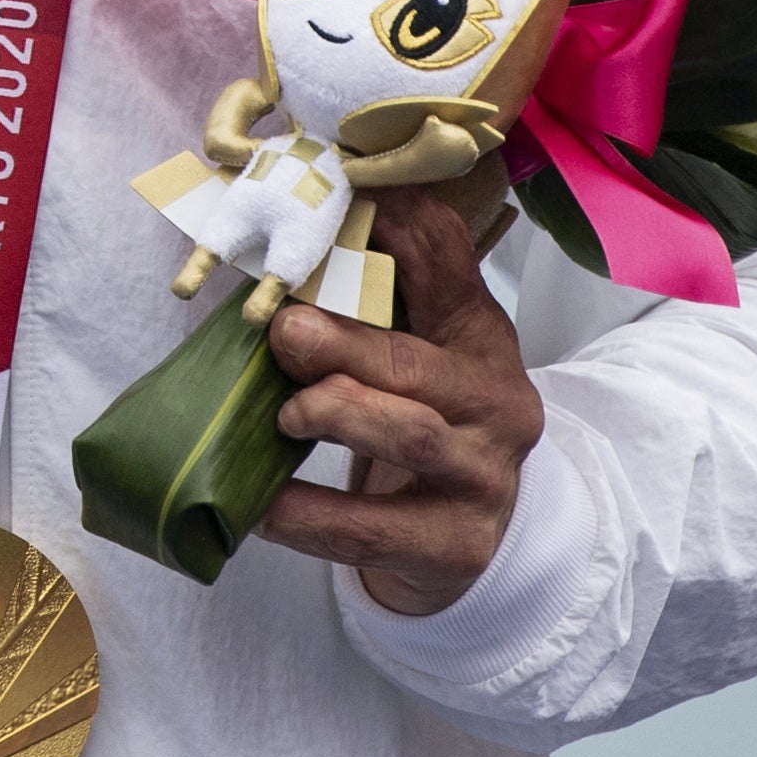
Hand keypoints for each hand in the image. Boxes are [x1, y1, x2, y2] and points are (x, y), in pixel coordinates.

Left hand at [254, 186, 543, 615]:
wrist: (474, 537)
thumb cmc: (426, 422)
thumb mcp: (418, 353)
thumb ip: (368, 305)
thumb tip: (277, 253)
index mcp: (480, 338)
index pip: (447, 264)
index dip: (395, 227)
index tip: (337, 208)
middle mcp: (496, 403)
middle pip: (418, 365)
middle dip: (344, 344)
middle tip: (284, 332)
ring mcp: (483, 479)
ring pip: (410, 438)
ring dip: (336, 416)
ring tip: (284, 415)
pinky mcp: (456, 548)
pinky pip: (370, 531)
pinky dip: (306, 515)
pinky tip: (259, 505)